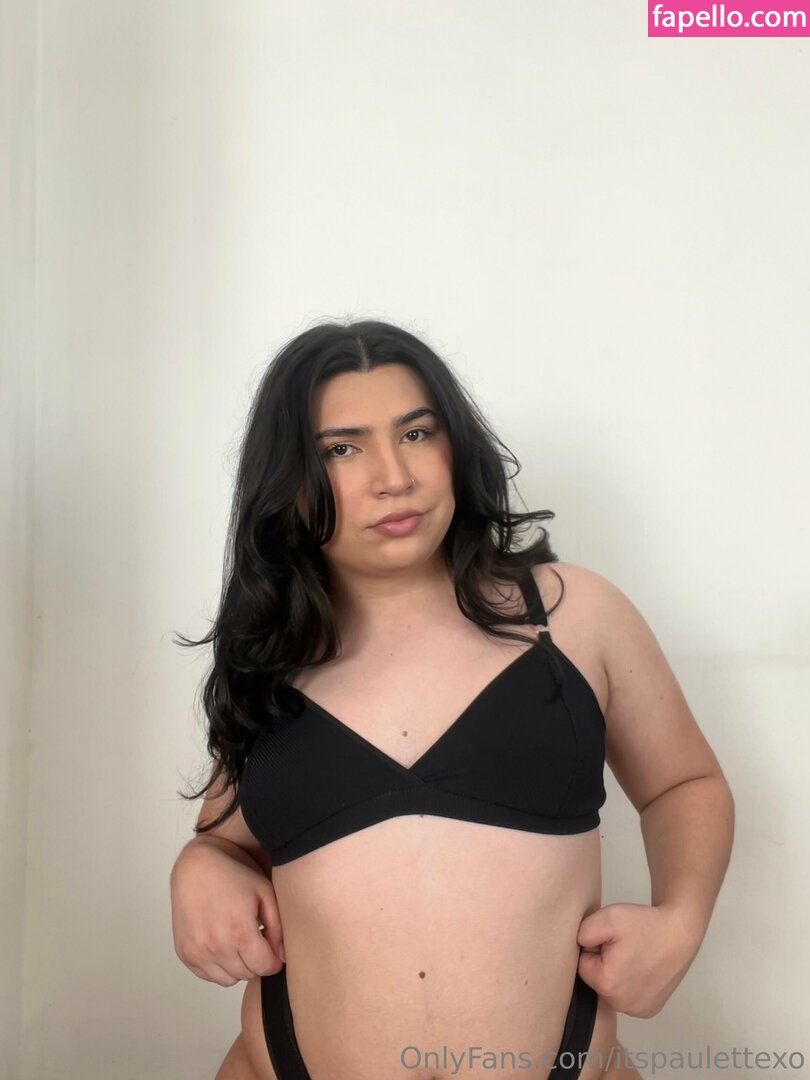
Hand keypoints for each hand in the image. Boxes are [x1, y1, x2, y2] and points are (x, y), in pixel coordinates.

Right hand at [170, 839, 284, 985]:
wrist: (196, 866)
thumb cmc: (233, 875)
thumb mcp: (265, 893)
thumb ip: (277, 928)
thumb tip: (282, 958)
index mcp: (239, 931)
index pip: (265, 967)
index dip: (274, 960)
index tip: (273, 949)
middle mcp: (216, 946)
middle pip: (248, 974)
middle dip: (257, 961)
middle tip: (255, 939)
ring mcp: (197, 952)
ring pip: (228, 979)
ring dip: (238, 966)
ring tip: (238, 941)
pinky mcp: (185, 953)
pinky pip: (209, 975)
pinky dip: (218, 966)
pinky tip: (222, 943)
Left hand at [576, 902, 701, 1017]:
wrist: (680, 931)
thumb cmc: (644, 924)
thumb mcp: (607, 917)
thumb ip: (582, 933)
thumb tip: (578, 948)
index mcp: (607, 984)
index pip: (582, 965)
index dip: (594, 947)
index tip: (611, 939)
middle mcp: (621, 1005)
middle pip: (596, 980)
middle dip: (604, 961)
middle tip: (623, 946)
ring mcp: (637, 1010)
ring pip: (612, 989)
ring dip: (616, 973)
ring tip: (634, 956)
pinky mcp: (649, 1010)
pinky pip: (627, 997)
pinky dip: (630, 984)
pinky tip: (642, 969)